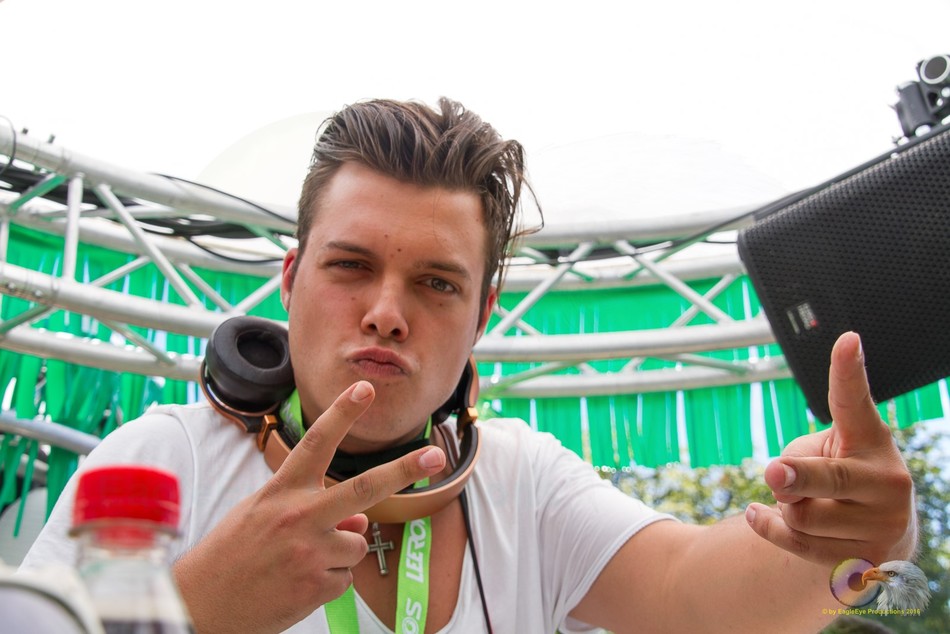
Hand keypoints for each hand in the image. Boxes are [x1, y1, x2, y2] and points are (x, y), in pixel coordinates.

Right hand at [174, 381, 445, 633]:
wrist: (201, 606)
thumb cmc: (231, 554)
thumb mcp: (262, 514)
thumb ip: (310, 506)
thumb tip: (359, 519)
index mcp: (281, 492)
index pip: (316, 443)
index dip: (342, 413)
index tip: (366, 388)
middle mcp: (300, 517)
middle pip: (364, 488)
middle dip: (404, 469)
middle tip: (435, 455)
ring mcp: (312, 552)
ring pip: (356, 541)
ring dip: (339, 552)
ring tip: (297, 563)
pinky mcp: (319, 586)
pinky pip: (344, 576)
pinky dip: (327, 581)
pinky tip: (296, 584)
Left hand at [745, 331, 915, 566]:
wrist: (877, 535)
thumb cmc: (840, 476)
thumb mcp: (823, 452)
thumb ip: (798, 457)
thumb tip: (780, 483)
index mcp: (871, 441)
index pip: (855, 403)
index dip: (848, 372)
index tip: (847, 340)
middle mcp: (887, 481)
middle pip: (828, 477)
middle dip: (797, 475)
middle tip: (772, 471)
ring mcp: (883, 524)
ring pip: (803, 515)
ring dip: (785, 508)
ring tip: (803, 502)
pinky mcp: (866, 559)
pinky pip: (798, 544)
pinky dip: (771, 529)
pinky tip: (760, 516)